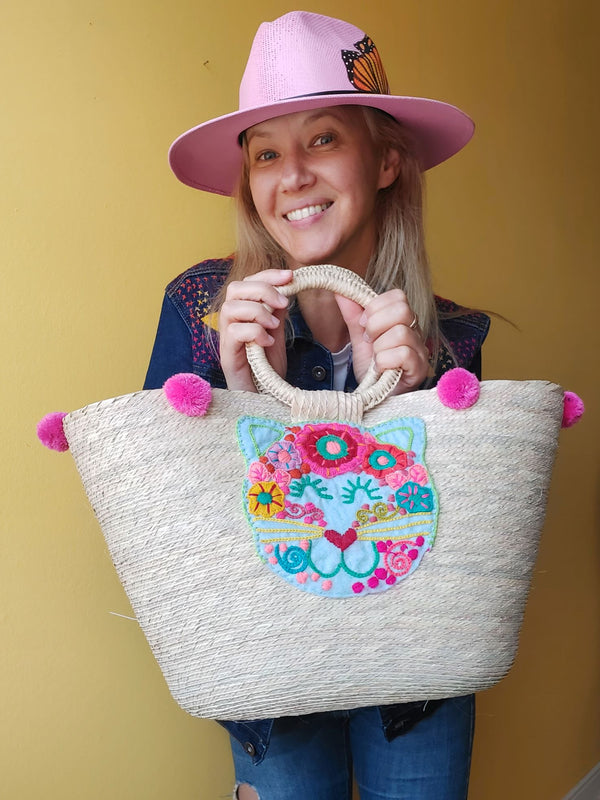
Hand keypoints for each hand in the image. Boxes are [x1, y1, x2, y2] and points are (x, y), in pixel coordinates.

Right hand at [219, 269, 291, 390]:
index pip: (247, 282)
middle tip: (283, 304)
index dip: (267, 275)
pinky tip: (268, 343)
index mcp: (243, 314)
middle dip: (262, 290)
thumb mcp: (276, 332)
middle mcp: (231, 323)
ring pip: (230, 307)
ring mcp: (226, 339)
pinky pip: (234, 332)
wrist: (263, 398)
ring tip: (274, 327)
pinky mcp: (227, 356)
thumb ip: (276, 311)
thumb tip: (286, 286)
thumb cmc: (267, 368)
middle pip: (234, 288)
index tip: (290, 275)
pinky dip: (255, 332)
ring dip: (258, 312)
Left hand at [335, 289, 430, 394]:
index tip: (364, 326)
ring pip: (401, 333)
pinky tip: (381, 369)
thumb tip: (340, 290)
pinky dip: (385, 361)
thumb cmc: (373, 369)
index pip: (398, 296)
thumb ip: (353, 315)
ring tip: (376, 359)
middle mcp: (416, 332)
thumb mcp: (359, 340)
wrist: (376, 398)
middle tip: (369, 342)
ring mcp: (421, 350)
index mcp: (403, 321)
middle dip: (376, 325)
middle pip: (402, 310)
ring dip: (380, 348)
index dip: (375, 307)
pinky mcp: (420, 368)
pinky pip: (403, 353)